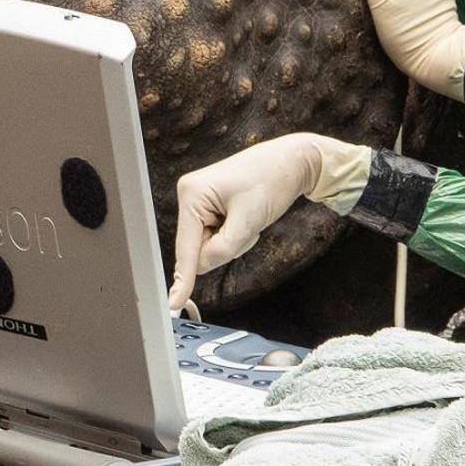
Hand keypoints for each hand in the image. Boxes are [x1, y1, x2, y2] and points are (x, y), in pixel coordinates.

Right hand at [167, 132, 372, 313]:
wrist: (291, 161)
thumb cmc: (271, 181)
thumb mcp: (250, 221)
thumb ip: (223, 249)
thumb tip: (202, 267)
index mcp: (192, 194)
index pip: (186, 247)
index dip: (184, 278)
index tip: (173, 303)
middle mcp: (189, 196)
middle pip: (198, 247)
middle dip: (226, 246)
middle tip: (248, 226)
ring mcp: (198, 200)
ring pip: (209, 244)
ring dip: (233, 240)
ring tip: (250, 216)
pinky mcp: (208, 205)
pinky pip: (215, 235)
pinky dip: (234, 234)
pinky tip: (246, 216)